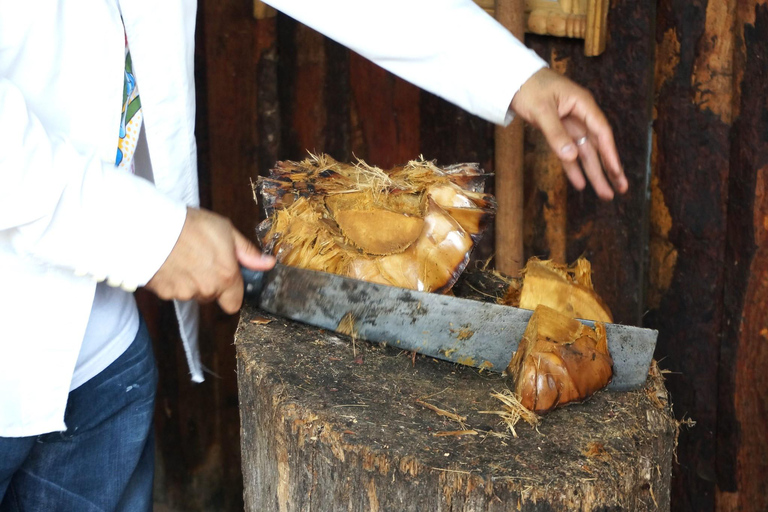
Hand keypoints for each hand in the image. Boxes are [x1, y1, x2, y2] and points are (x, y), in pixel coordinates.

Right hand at [145, 207, 274, 313]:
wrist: (149, 227)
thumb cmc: (188, 225)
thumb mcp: (226, 230)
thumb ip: (247, 252)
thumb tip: (267, 264)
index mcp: (226, 276)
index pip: (234, 303)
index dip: (231, 291)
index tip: (226, 277)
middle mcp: (206, 289)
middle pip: (212, 296)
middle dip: (209, 282)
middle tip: (201, 259)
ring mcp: (183, 293)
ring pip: (191, 293)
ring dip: (189, 281)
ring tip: (182, 257)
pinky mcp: (163, 292)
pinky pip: (171, 290)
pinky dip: (171, 280)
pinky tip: (168, 262)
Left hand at [510, 68, 627, 200]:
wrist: (513, 79)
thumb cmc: (530, 88)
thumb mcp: (542, 110)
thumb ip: (555, 133)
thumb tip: (571, 156)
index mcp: (582, 104)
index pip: (601, 132)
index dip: (610, 154)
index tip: (617, 172)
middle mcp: (580, 115)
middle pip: (597, 146)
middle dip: (608, 169)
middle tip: (621, 189)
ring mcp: (569, 124)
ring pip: (584, 153)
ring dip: (593, 173)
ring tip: (604, 194)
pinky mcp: (558, 131)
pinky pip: (568, 152)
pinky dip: (572, 167)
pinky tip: (580, 183)